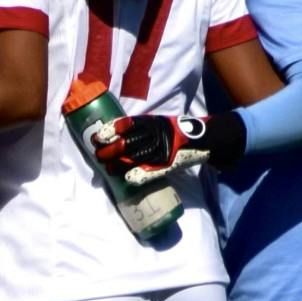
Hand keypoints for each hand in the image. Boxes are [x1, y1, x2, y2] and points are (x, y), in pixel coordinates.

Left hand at [94, 111, 245, 177]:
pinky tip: (127, 178)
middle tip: (98, 155)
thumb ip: (140, 128)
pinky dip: (137, 175)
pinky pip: (150, 171)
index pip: (126, 125)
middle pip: (126, 143)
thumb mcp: (158, 124)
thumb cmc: (176, 132)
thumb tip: (115, 134)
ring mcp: (162, 150)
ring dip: (118, 164)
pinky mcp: (168, 164)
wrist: (203, 138)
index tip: (98, 137)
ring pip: (134, 158)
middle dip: (109, 150)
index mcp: (151, 122)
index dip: (110, 131)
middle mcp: (155, 134)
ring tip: (107, 168)